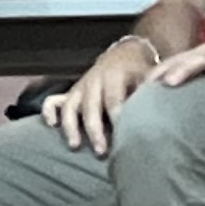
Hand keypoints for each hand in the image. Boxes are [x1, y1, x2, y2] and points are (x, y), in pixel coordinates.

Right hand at [39, 38, 161, 155]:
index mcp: (114, 75)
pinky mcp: (71, 92)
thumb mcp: (147, 77)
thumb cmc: (138, 72)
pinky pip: (53, 101)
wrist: (124, 54)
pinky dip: (49, 113)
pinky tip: (52, 127)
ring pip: (69, 106)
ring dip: (71, 127)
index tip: (123, 134)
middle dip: (94, 130)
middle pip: (90, 106)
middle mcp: (93, 80)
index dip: (116, 115)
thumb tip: (155, 117)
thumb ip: (147, 95)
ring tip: (75, 146)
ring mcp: (80, 87)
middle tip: (101, 151)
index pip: (113, 98)